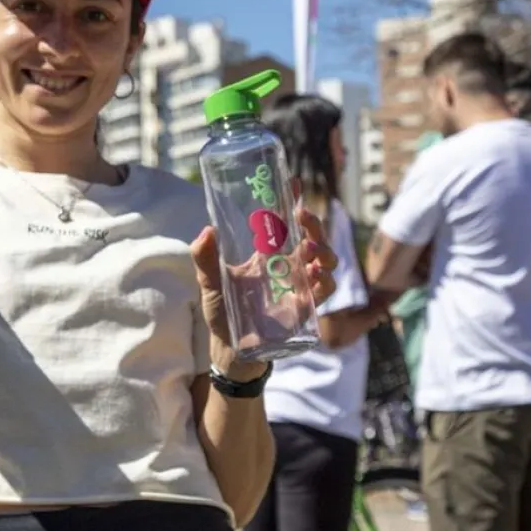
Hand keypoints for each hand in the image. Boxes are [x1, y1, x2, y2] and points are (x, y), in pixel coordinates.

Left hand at [191, 199, 337, 375]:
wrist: (231, 349)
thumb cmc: (222, 312)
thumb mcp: (209, 283)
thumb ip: (205, 259)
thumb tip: (206, 231)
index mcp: (266, 254)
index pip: (283, 222)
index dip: (291, 201)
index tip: (294, 182)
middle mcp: (286, 265)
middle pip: (309, 236)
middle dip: (312, 222)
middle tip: (303, 215)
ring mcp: (299, 284)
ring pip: (324, 259)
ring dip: (324, 248)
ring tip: (311, 246)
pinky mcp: (306, 306)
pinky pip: (325, 289)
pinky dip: (325, 280)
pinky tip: (316, 274)